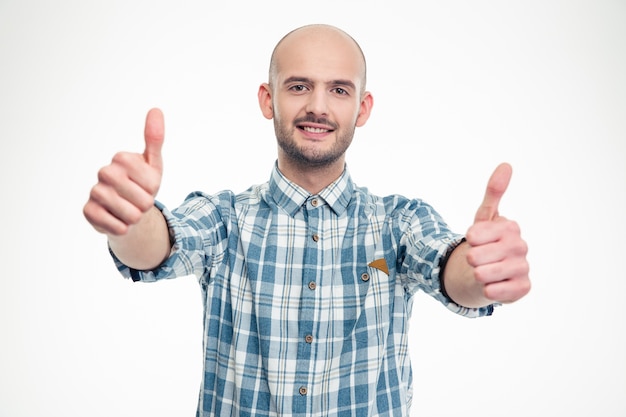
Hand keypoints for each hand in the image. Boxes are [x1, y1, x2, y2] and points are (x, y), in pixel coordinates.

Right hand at [83, 108, 164, 235]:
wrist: (126, 209)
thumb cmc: (142, 184)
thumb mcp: (153, 163)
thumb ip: (155, 138)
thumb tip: (156, 109)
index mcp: (121, 159)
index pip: (152, 184)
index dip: (154, 190)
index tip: (146, 185)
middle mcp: (104, 172)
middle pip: (142, 201)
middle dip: (145, 206)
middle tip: (137, 200)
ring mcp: (95, 192)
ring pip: (130, 216)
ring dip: (135, 218)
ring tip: (129, 210)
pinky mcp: (88, 212)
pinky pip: (117, 227)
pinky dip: (123, 228)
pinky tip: (117, 220)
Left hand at [466, 163, 530, 302]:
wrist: (487, 272)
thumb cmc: (484, 243)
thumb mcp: (484, 218)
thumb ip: (493, 192)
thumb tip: (506, 164)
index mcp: (510, 227)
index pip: (474, 235)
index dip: (468, 240)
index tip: (474, 240)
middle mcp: (520, 246)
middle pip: (476, 256)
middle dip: (470, 259)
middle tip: (476, 259)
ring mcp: (523, 267)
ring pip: (484, 274)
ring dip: (476, 274)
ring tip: (482, 271)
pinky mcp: (523, 288)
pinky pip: (495, 292)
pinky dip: (487, 290)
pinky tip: (491, 285)